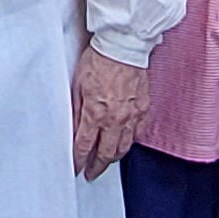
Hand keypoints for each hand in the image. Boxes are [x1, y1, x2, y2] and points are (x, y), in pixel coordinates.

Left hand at [70, 45, 148, 178]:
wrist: (123, 45)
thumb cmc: (99, 59)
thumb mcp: (78, 85)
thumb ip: (77, 111)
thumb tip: (74, 130)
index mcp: (96, 113)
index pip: (85, 147)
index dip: (79, 161)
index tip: (76, 167)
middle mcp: (115, 119)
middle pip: (106, 153)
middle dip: (97, 166)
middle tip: (91, 172)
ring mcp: (132, 115)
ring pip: (124, 147)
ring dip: (113, 157)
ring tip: (106, 161)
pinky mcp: (144, 108)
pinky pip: (138, 133)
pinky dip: (130, 141)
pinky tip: (124, 142)